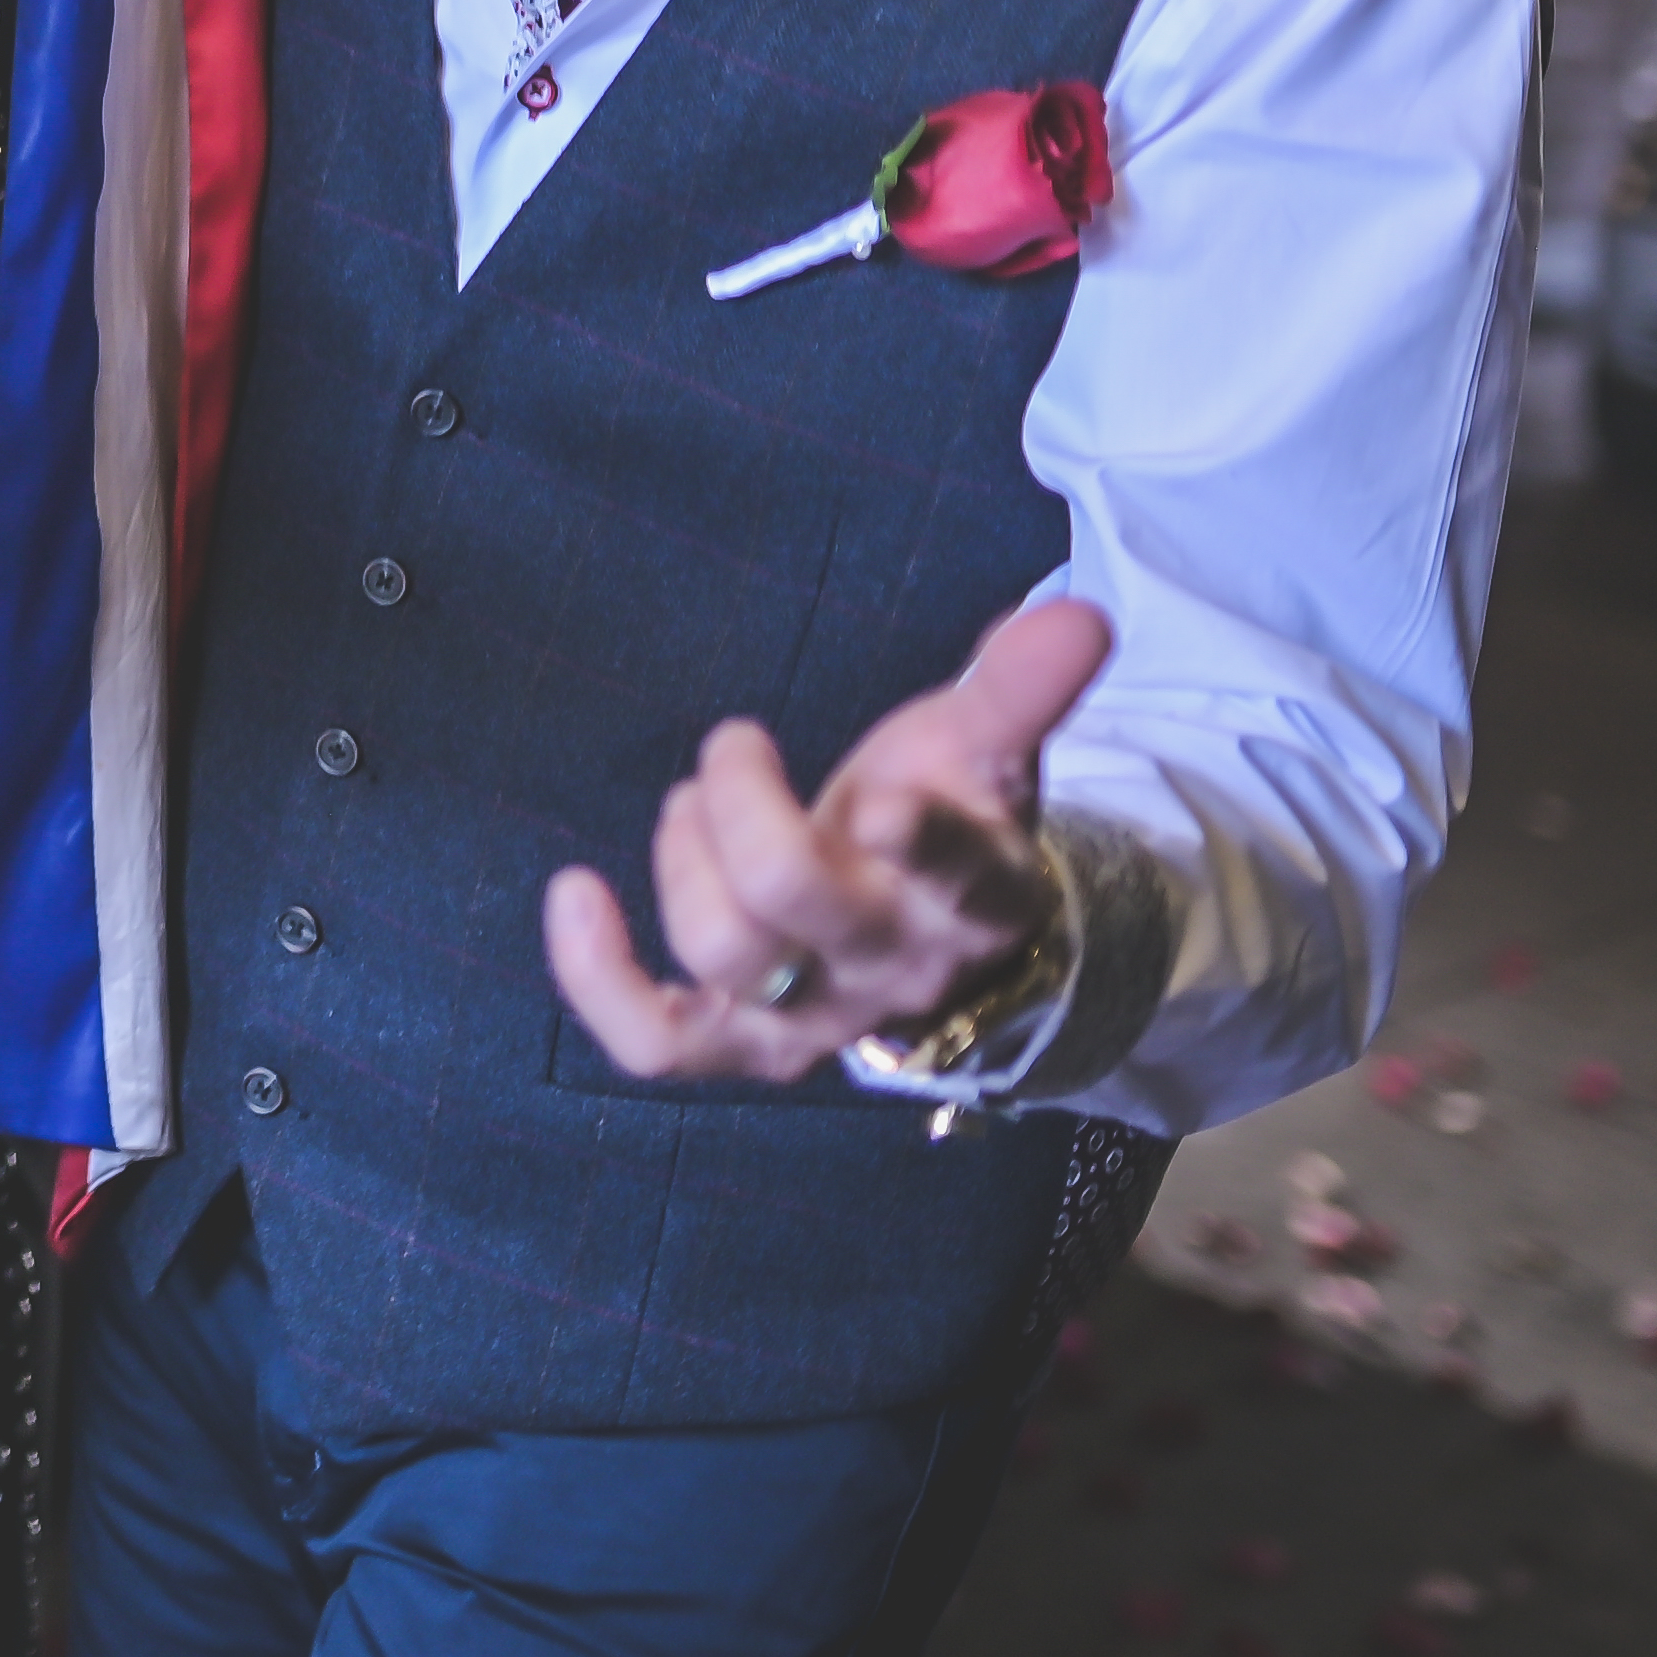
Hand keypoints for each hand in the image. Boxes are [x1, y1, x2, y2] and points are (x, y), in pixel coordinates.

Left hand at [541, 597, 1112, 1083]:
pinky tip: (574, 892)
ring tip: (689, 802)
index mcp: (978, 892)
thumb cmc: (949, 820)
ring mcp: (819, 1016)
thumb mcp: (982, 751)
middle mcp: (898, 965)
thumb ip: (1019, 688)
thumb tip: (1082, 613)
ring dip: (683, 856)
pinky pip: (661, 1043)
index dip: (920, 845)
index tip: (880, 803)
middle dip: (742, 806)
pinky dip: (598, 980)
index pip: (959, 877)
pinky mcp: (746, 1043)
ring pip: (727, 957)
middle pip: (799, 901)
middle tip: (734, 745)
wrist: (939, 946)